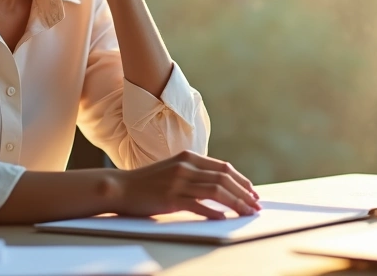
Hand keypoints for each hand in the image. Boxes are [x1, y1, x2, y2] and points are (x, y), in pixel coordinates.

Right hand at [112, 151, 261, 219]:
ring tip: (247, 213)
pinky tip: (224, 219)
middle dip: (244, 193)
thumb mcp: (173, 170)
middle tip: (256, 206)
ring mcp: (178, 182)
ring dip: (236, 203)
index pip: (224, 168)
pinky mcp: (170, 198)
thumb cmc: (147, 182)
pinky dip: (213, 212)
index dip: (242, 180)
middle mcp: (186, 167)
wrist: (120, 187)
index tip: (252, 192)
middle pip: (224, 179)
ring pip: (216, 192)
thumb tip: (217, 186)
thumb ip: (193, 173)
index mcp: (188, 157)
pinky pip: (198, 205)